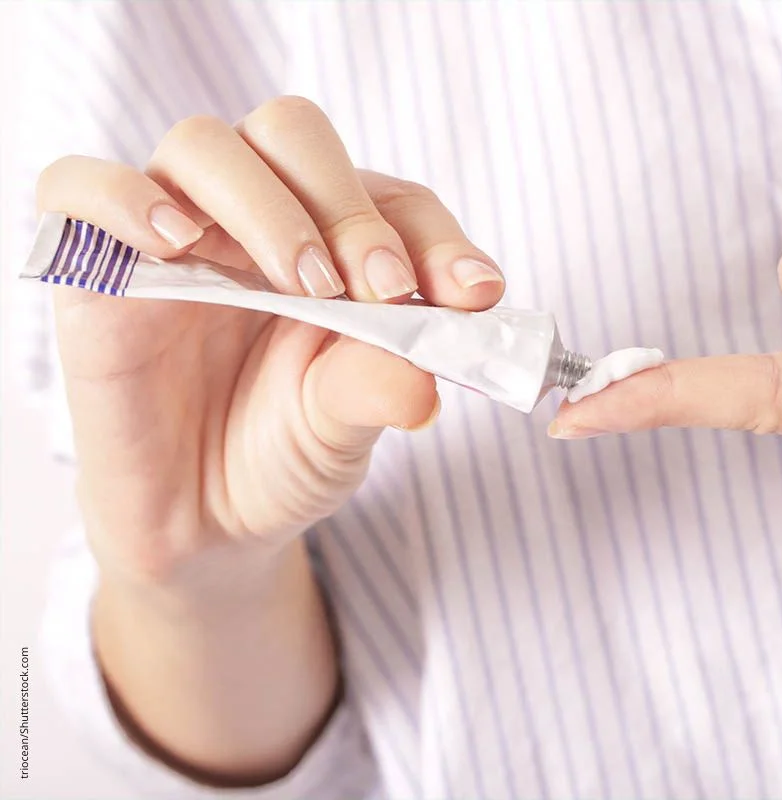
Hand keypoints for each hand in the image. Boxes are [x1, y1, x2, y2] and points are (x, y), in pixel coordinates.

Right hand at [38, 96, 505, 587]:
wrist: (205, 525)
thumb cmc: (285, 454)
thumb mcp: (345, 424)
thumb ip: (377, 385)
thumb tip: (424, 380)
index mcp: (337, 242)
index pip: (391, 197)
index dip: (435, 236)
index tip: (471, 295)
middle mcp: (257, 218)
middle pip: (293, 134)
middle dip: (348, 207)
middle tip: (378, 288)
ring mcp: (175, 235)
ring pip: (205, 147)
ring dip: (265, 206)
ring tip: (300, 285)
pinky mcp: (96, 266)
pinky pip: (80, 186)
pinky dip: (125, 197)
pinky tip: (174, 241)